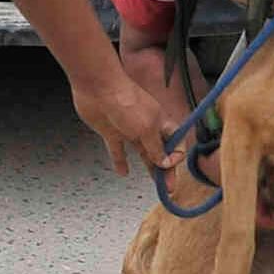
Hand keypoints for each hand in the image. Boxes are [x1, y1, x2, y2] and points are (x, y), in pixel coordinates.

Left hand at [72, 62, 176, 176]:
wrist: (98, 87)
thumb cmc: (125, 101)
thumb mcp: (146, 128)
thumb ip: (155, 148)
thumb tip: (165, 163)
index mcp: (160, 122)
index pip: (176, 142)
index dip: (175, 156)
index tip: (169, 167)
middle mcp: (146, 126)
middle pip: (160, 151)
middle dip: (166, 169)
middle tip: (168, 187)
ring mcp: (129, 129)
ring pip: (143, 152)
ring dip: (149, 167)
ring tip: (155, 183)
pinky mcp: (111, 132)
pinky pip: (118, 150)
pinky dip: (121, 162)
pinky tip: (123, 172)